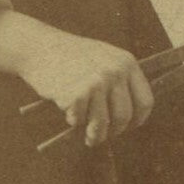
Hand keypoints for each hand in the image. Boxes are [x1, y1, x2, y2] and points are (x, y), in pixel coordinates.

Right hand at [0, 9, 153, 146]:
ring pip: (102, 124)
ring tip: (89, 137)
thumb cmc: (70, 55)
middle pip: (124, 116)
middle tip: (105, 135)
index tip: (129, 127)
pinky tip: (67, 109)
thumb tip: (130, 116)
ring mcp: (96, 83)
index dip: (138, 119)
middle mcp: (115, 72)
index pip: (145, 101)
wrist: (38, 46)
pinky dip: (73, 120)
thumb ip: (119, 80)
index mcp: (126, 62)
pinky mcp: (77, 95)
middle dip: (115, 131)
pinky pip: (79, 120)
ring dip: (95, 135)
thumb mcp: (103, 58)